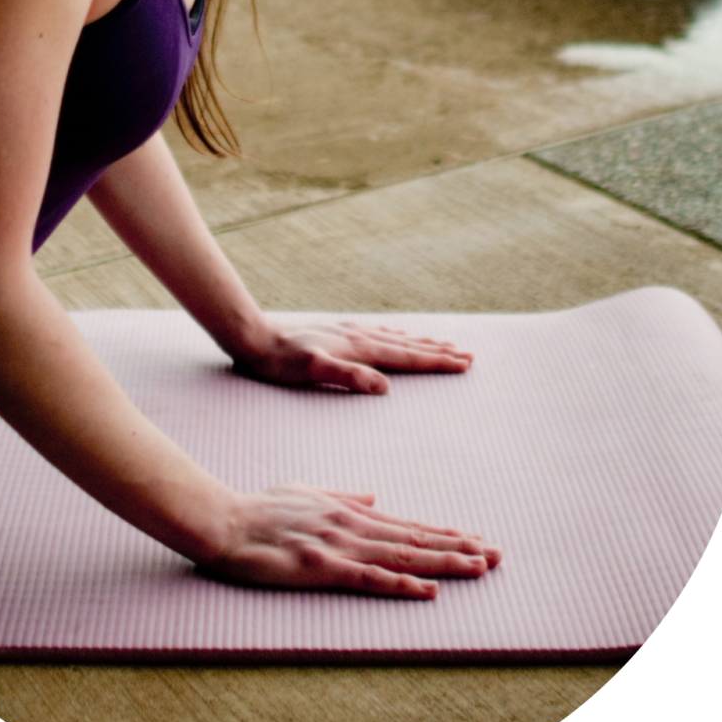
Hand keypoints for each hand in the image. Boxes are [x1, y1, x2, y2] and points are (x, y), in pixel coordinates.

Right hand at [203, 484, 501, 595]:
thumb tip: (375, 496)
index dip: (445, 533)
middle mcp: (353, 524)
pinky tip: (429, 590)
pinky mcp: (323, 566)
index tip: (477, 539)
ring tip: (479, 567)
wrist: (224, 520)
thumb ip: (343, 496)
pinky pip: (370, 578)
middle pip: (416, 538)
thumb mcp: (307, 492)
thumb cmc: (260, 509)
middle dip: (459, 547)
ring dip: (444, 562)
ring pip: (403, 555)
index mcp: (350, 510)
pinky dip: (403, 584)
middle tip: (498, 555)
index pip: (408, 525)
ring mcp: (340, 545)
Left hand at [232, 320, 473, 393]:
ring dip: (422, 343)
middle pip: (408, 345)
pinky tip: (399, 336)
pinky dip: (398, 337)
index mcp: (358, 348)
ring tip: (444, 344)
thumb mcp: (312, 371)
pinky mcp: (338, 334)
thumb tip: (385, 387)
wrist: (253, 337)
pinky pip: (379, 335)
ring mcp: (349, 333)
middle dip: (438, 352)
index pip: (406, 357)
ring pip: (396, 339)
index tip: (464, 363)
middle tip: (468, 356)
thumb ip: (348, 376)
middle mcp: (359, 336)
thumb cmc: (280, 361)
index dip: (436, 362)